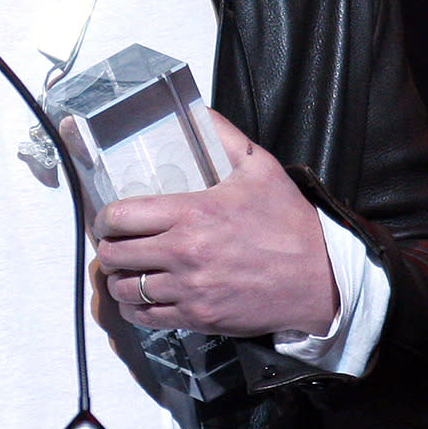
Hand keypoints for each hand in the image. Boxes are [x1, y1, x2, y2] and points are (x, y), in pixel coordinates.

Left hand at [93, 110, 338, 337]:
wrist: (321, 278)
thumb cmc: (288, 222)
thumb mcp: (259, 167)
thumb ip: (223, 135)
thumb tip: (197, 110)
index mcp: (192, 213)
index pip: (121, 217)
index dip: (105, 217)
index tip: (109, 217)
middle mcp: (184, 253)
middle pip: (114, 254)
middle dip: (108, 246)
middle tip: (115, 242)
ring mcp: (190, 289)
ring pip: (125, 289)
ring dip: (119, 279)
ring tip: (125, 270)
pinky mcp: (199, 318)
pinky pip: (147, 318)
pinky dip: (135, 309)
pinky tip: (140, 297)